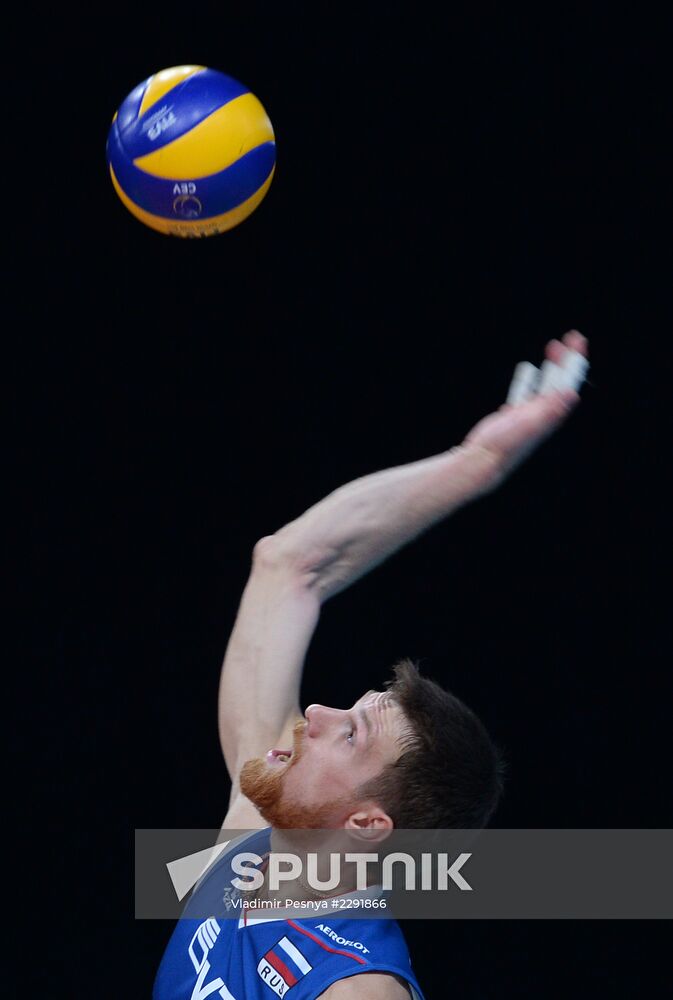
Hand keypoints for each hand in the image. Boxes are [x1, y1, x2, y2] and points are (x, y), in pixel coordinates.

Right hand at [464, 330, 588, 482]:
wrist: (484, 462)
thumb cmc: (505, 445)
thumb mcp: (529, 424)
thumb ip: (550, 410)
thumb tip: (571, 393)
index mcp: (550, 413)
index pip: (570, 381)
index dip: (576, 360)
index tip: (578, 340)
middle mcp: (544, 413)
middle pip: (561, 380)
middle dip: (566, 358)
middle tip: (569, 337)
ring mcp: (529, 414)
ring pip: (545, 384)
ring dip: (552, 366)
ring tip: (553, 348)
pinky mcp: (513, 415)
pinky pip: (525, 392)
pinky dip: (529, 380)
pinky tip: (528, 372)